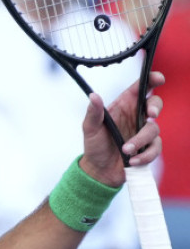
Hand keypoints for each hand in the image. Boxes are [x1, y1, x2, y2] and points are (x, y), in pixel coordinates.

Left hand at [79, 71, 163, 185]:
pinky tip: (132, 160)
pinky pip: (155, 148)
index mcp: (122, 106)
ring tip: (125, 150)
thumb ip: (94, 113)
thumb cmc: (94, 146)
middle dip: (156, 106)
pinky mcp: (148, 147)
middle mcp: (135, 116)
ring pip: (154, 129)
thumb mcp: (90, 129)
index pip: (139, 89)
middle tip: (150, 114)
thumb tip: (93, 96)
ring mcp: (143, 132)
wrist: (99, 170)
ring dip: (140, 140)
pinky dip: (144, 155)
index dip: (151, 80)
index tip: (158, 78)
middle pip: (155, 103)